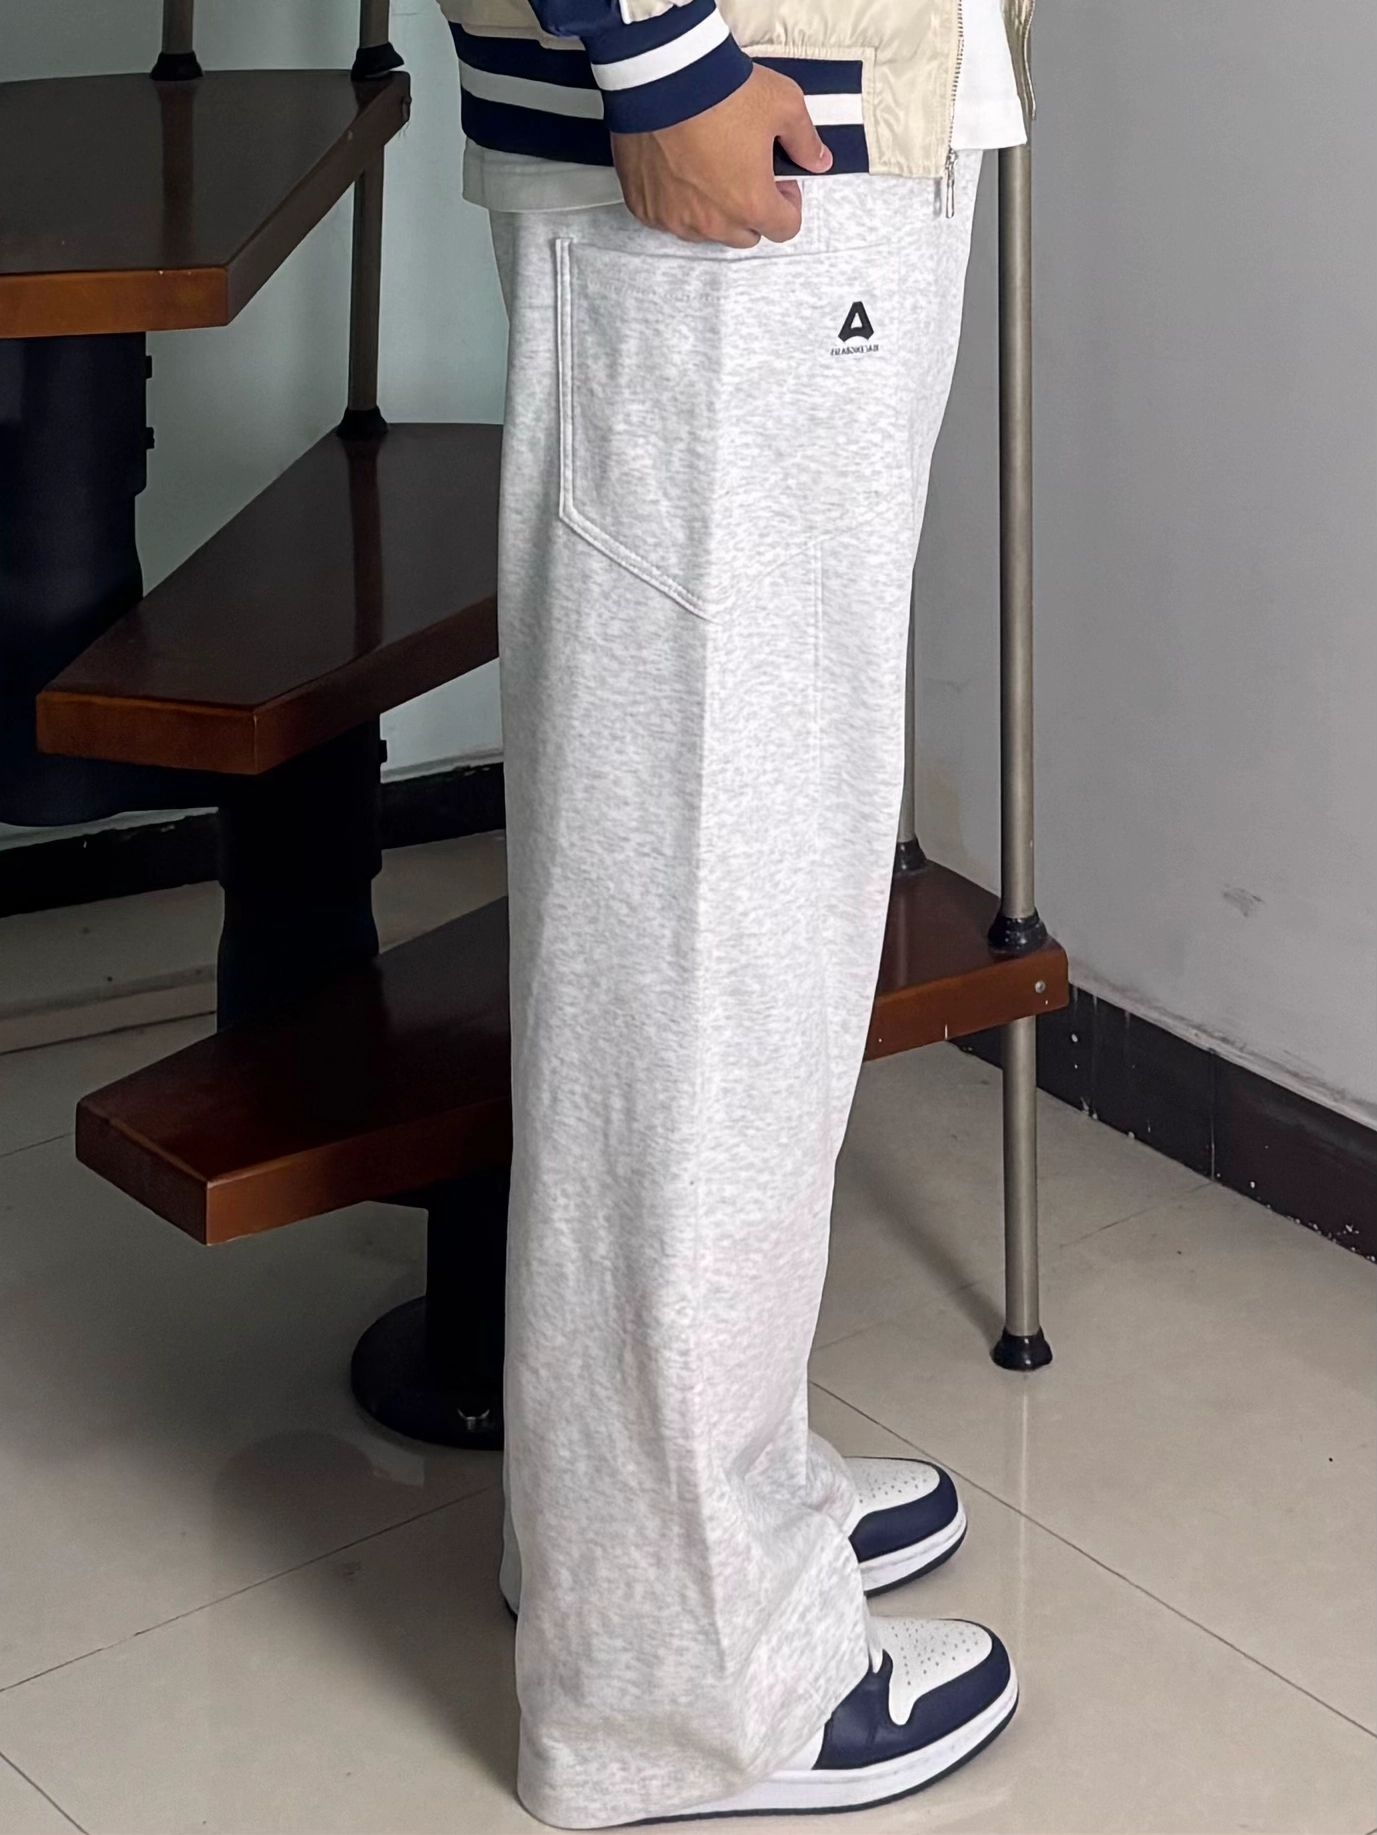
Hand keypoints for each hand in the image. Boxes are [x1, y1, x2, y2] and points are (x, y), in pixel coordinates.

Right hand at [611, 65, 831, 248]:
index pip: (784, 229)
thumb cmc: (721, 91)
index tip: (781, 183)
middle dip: (752, 211)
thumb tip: (819, 160)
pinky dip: (677, 202)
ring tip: (710, 169)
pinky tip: (678, 169)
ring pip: (706, 231)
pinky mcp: (646, 207)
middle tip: (746, 173)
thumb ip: (806, 140)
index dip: (788, 205)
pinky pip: (669, 218)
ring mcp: (676, 218)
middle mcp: (713, 221)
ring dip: (714, 210)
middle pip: (745, 235)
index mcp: (752, 203)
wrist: (662, 75)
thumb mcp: (783, 103)